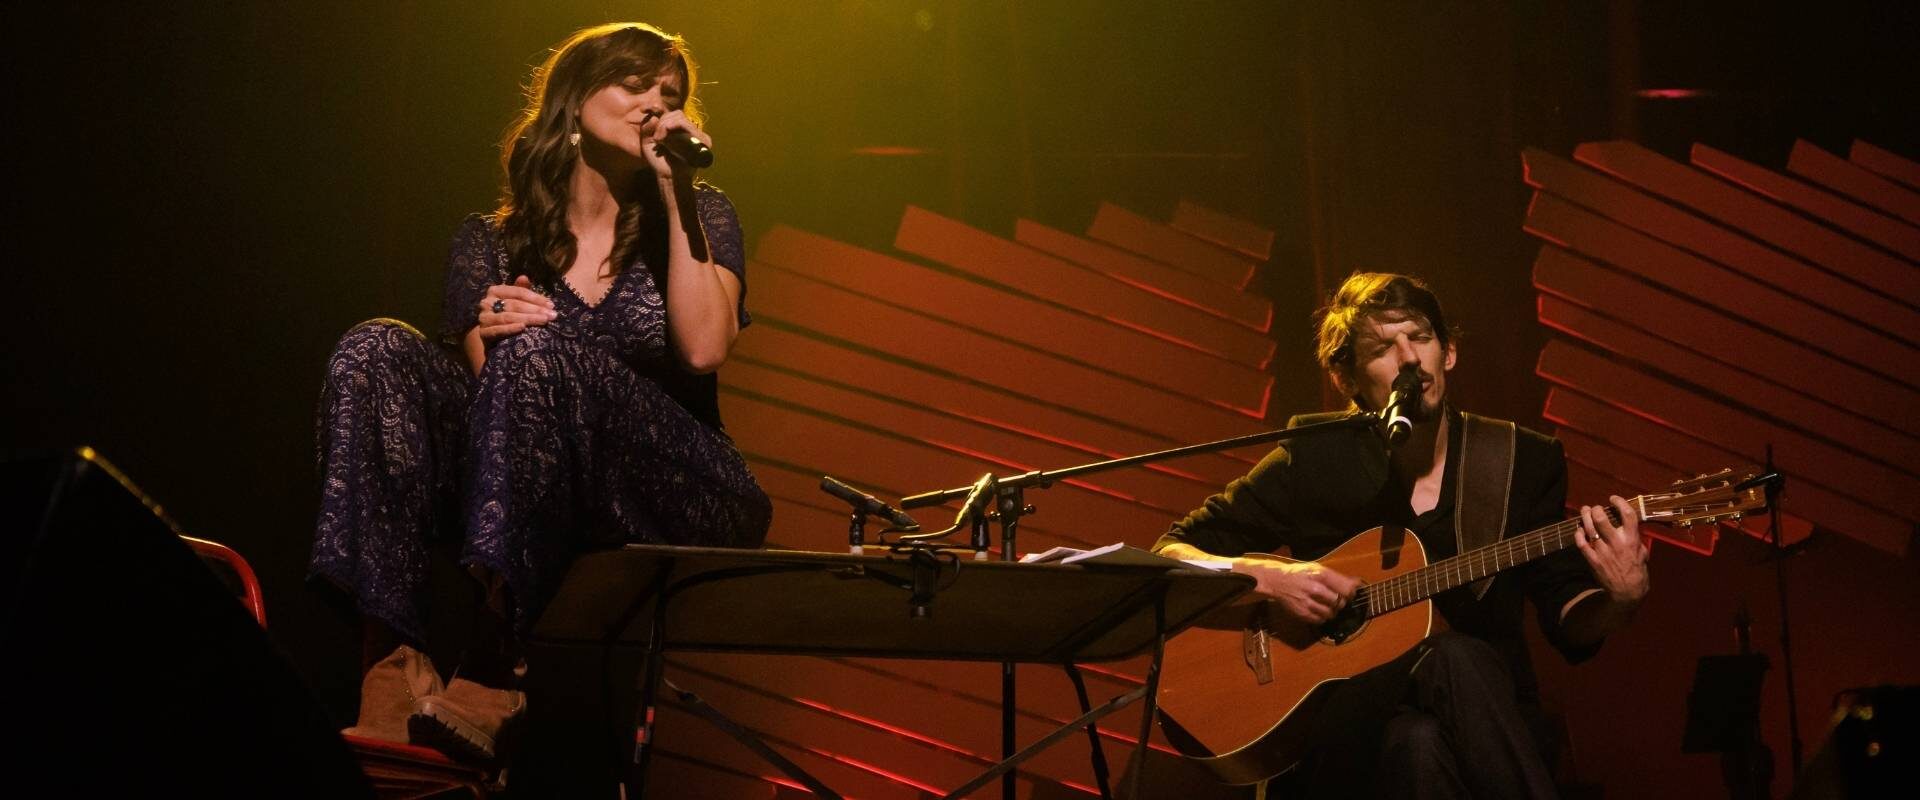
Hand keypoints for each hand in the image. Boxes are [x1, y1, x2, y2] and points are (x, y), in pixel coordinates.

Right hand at [475, 276, 554, 341]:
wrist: (491, 336)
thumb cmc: (506, 314)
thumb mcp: (514, 301)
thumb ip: (520, 290)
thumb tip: (524, 277)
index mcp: (495, 291)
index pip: (518, 292)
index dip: (535, 298)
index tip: (551, 305)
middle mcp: (487, 302)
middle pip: (514, 304)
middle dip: (535, 310)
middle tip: (551, 315)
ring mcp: (484, 318)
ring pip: (508, 316)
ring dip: (528, 319)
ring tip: (543, 321)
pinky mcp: (483, 333)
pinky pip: (498, 330)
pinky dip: (511, 329)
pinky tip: (523, 328)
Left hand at [641, 108, 709, 183]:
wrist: (669, 177)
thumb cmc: (659, 162)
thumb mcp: (647, 142)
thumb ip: (647, 127)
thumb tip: (654, 116)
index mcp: (679, 130)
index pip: (672, 113)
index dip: (657, 108)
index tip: (643, 109)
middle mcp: (689, 130)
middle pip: (676, 113)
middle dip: (662, 122)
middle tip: (655, 138)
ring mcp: (697, 134)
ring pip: (679, 117)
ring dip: (665, 126)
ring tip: (659, 140)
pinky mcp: (701, 140)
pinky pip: (685, 125)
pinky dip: (672, 128)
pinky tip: (664, 139)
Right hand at [1233, 559, 1359, 624]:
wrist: (1276, 581)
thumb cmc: (1299, 573)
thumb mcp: (1317, 568)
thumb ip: (1336, 577)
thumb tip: (1356, 584)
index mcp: (1320, 575)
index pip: (1346, 589)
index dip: (1351, 593)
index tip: (1349, 593)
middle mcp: (1315, 588)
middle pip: (1339, 602)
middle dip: (1340, 602)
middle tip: (1335, 599)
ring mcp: (1308, 602)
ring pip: (1331, 613)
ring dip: (1332, 611)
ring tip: (1326, 605)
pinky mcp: (1302, 613)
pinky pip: (1320, 620)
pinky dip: (1322, 617)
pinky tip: (1318, 610)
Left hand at [1575, 495, 1650, 605]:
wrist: (1627, 592)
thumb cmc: (1638, 572)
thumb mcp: (1643, 553)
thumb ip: (1636, 539)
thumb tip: (1630, 528)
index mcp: (1632, 540)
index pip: (1628, 515)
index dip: (1620, 502)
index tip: (1613, 498)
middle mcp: (1617, 544)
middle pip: (1602, 519)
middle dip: (1596, 510)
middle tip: (1595, 508)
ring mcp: (1603, 552)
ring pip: (1589, 529)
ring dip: (1584, 517)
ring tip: (1584, 511)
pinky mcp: (1592, 560)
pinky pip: (1581, 544)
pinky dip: (1578, 534)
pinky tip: (1579, 529)